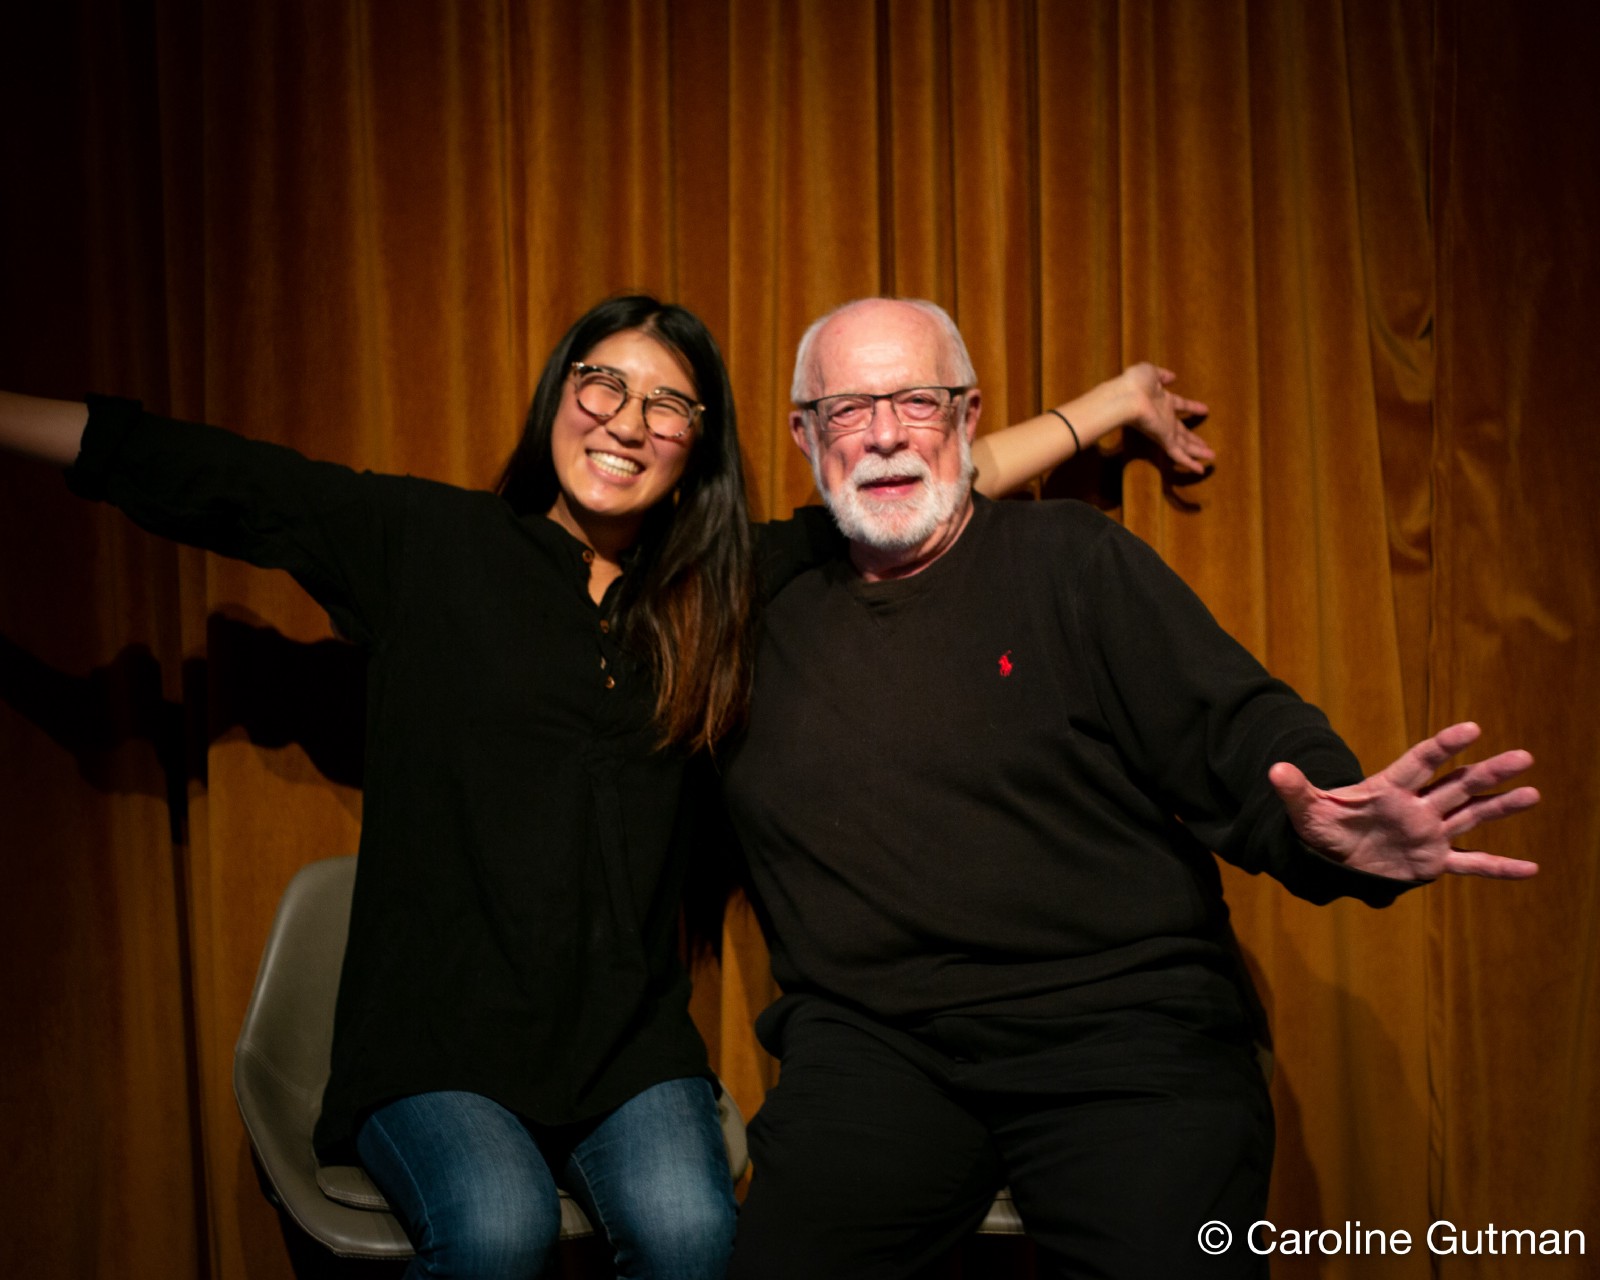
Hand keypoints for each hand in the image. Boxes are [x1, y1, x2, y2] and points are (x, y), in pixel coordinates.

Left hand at [1119, 363, 1213, 474]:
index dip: (1192, 407)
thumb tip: (1172, 377)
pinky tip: (1201, 469)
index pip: (1181, 405)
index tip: (1205, 409)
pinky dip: (1189, 462)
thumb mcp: (1150, 372)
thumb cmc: (1135, 383)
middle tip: (1206, 444)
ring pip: (1184, 445)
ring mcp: (1164, 430)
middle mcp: (1164, 418)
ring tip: (1212, 456)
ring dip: (1197, 451)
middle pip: (1182, 432)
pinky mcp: (1164, 440)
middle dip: (1194, 438)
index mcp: (1163, 401)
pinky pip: (1178, 454)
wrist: (1126, 397)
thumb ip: (1162, 375)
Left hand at [1269, 722, 1539, 881]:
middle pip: (1457, 785)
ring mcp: (1427, 833)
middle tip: (1523, 757)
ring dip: (1500, 807)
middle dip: (1488, 772)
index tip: (1471, 729)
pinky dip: (1498, 867)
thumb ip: (1296, 791)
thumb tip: (1274, 771)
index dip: (1443, 746)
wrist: (1329, 859)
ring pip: (1470, 816)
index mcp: (1388, 789)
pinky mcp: (1432, 861)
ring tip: (1533, 793)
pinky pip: (1471, 864)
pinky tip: (1530, 868)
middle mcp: (1416, 807)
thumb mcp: (1306, 811)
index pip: (1420, 762)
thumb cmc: (1320, 829)